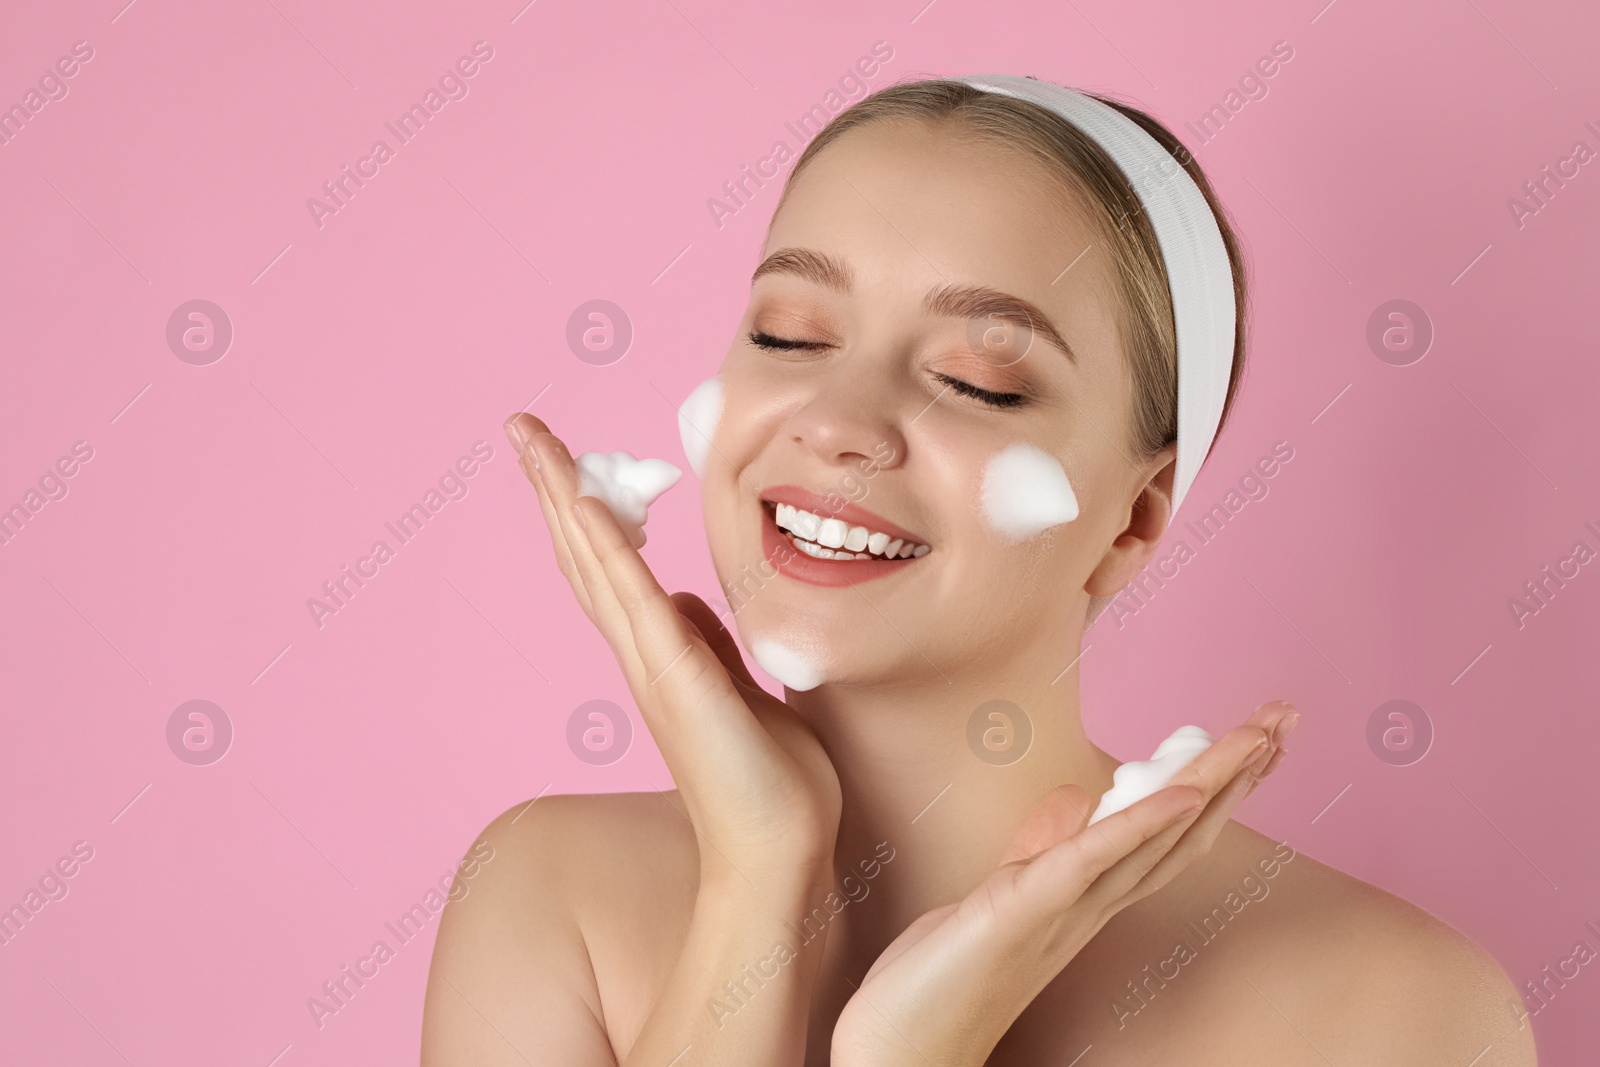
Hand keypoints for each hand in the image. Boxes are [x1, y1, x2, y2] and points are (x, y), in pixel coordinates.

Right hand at [502, 413, 842, 888]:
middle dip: (552, 485)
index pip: (608, 565)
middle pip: (583, 552)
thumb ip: (706, 643)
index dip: (580, 508)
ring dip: (562, 497)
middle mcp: (642, 654)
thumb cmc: (768, 781)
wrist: (780, 851)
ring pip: (595, 563)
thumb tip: (681, 600)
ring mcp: (651, 664)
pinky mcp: (675, 678)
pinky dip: (603, 551)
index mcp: (659, 653)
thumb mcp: (739, 690)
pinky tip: (582, 503)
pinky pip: (632, 601)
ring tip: (533, 441)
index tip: (561, 456)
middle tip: (521, 427)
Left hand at [831, 701, 1297, 1066]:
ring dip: (1212, 783)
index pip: (1167, 832)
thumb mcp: (1001, 897)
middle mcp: (1090, 907)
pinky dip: (1139, 825)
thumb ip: (1043, 853)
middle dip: (1236, 773)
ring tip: (1259, 735)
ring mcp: (1061, 911)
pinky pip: (1089, 863)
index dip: (1216, 784)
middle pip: (1181, 830)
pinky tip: (1181, 791)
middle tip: (1285, 717)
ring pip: (1154, 839)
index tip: (1257, 736)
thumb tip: (1073, 801)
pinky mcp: (1020, 911)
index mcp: (1087, 897)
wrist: (903, 1050)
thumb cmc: (946, 978)